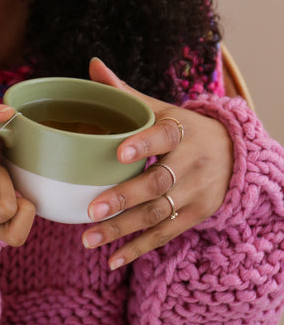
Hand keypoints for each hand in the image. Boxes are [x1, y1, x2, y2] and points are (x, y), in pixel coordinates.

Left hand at [83, 58, 233, 268]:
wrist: (235, 155)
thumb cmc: (185, 129)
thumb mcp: (163, 109)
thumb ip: (127, 94)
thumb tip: (93, 66)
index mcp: (181, 131)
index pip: (163, 136)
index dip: (142, 145)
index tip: (118, 153)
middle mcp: (192, 164)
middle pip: (157, 183)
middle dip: (123, 198)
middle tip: (91, 209)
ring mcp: (196, 193)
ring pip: (157, 213)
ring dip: (122, 229)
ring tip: (88, 238)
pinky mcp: (195, 216)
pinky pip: (165, 234)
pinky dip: (139, 248)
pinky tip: (113, 259)